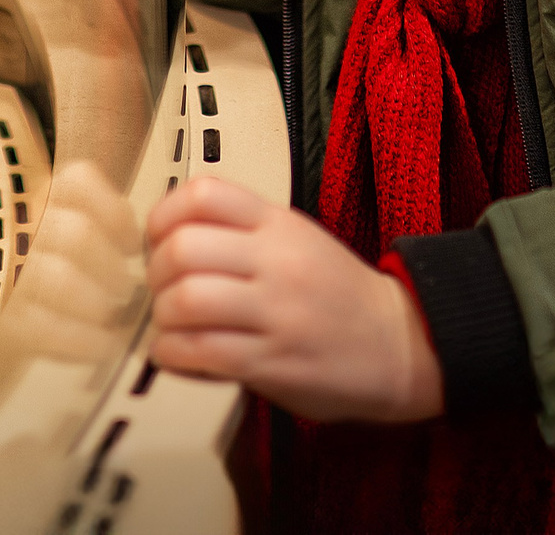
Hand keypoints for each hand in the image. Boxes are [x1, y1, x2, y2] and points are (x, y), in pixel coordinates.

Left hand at [144, 177, 442, 423]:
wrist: (399, 343)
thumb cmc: (337, 294)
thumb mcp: (296, 238)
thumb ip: (241, 230)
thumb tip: (168, 237)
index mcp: (278, 223)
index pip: (203, 193)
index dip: (163, 216)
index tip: (159, 239)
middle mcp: (276, 260)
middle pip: (183, 247)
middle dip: (156, 273)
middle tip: (163, 289)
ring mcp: (276, 311)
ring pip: (187, 300)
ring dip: (164, 318)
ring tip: (172, 326)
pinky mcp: (274, 361)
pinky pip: (202, 352)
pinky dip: (173, 354)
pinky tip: (179, 355)